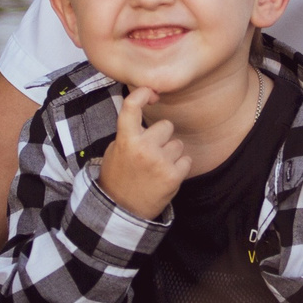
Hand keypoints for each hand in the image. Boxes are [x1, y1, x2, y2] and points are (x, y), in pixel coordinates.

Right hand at [96, 85, 189, 218]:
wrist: (122, 210)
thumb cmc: (119, 177)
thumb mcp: (115, 150)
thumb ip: (130, 131)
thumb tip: (144, 106)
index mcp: (126, 139)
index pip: (132, 107)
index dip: (142, 94)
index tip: (150, 92)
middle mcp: (143, 148)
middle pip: (166, 126)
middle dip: (162, 137)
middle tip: (151, 153)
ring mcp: (159, 162)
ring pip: (178, 144)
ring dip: (171, 154)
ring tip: (157, 168)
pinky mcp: (173, 176)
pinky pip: (186, 160)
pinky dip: (180, 167)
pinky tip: (166, 175)